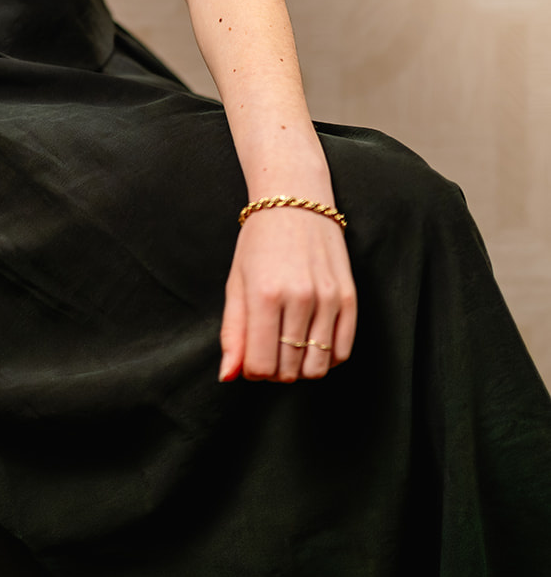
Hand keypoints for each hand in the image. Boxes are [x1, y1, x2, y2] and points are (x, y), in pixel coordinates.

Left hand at [218, 208, 356, 382]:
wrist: (295, 200)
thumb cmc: (260, 241)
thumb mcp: (237, 282)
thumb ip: (232, 332)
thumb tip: (228, 376)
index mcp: (264, 294)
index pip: (260, 366)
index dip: (252, 370)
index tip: (251, 357)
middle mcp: (299, 298)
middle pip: (289, 370)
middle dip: (275, 370)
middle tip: (269, 347)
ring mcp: (328, 298)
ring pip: (317, 367)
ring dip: (300, 368)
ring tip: (290, 346)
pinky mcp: (349, 297)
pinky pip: (343, 352)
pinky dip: (327, 358)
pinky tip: (312, 341)